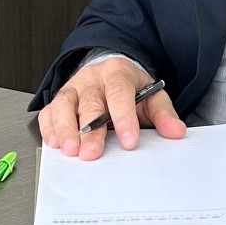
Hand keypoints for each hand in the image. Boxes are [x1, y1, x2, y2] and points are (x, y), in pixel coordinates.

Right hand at [37, 59, 185, 159]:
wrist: (110, 70)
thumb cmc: (130, 87)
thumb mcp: (151, 94)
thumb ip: (163, 113)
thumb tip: (176, 131)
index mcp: (118, 73)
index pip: (120, 93)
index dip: (124, 117)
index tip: (129, 141)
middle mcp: (92, 79)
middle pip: (90, 102)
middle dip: (90, 130)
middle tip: (92, 153)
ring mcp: (73, 88)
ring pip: (64, 105)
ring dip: (65, 129)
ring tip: (70, 151)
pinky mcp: (59, 100)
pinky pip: (49, 112)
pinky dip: (49, 128)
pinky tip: (54, 144)